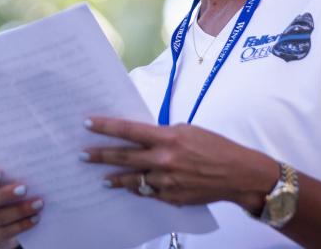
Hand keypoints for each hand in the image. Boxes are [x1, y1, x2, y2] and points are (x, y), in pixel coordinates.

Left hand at [81, 118, 275, 211]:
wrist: (238, 174)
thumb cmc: (215, 146)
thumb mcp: (187, 131)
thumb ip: (163, 135)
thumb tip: (143, 138)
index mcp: (167, 138)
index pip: (128, 130)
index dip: (105, 127)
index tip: (88, 124)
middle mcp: (163, 160)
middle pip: (123, 156)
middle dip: (100, 155)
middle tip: (82, 155)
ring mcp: (166, 181)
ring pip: (132, 179)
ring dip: (115, 178)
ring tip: (102, 177)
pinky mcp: (171, 197)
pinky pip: (148, 192)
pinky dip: (138, 189)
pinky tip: (129, 187)